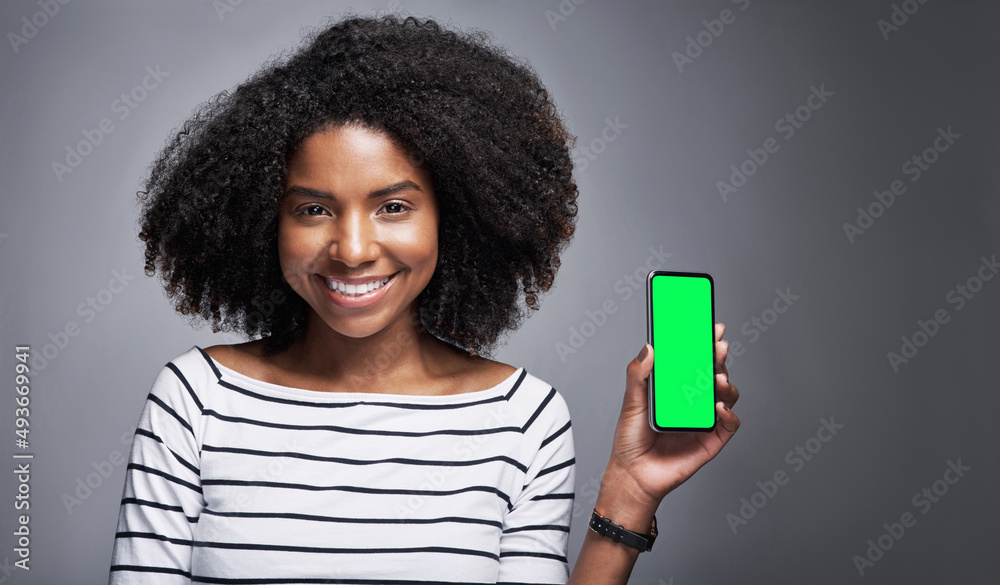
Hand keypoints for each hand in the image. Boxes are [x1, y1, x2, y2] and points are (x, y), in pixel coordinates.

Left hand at [602, 323, 740, 511]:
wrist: (633, 475)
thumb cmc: (630, 440)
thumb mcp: (632, 402)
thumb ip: (638, 375)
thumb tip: (648, 347)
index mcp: (676, 389)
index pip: (695, 361)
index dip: (704, 344)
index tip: (710, 327)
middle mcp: (693, 401)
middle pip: (714, 373)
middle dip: (719, 357)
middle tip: (718, 345)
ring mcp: (704, 420)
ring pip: (727, 395)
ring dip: (726, 383)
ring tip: (717, 379)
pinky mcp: (712, 440)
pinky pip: (730, 424)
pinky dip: (729, 414)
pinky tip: (718, 409)